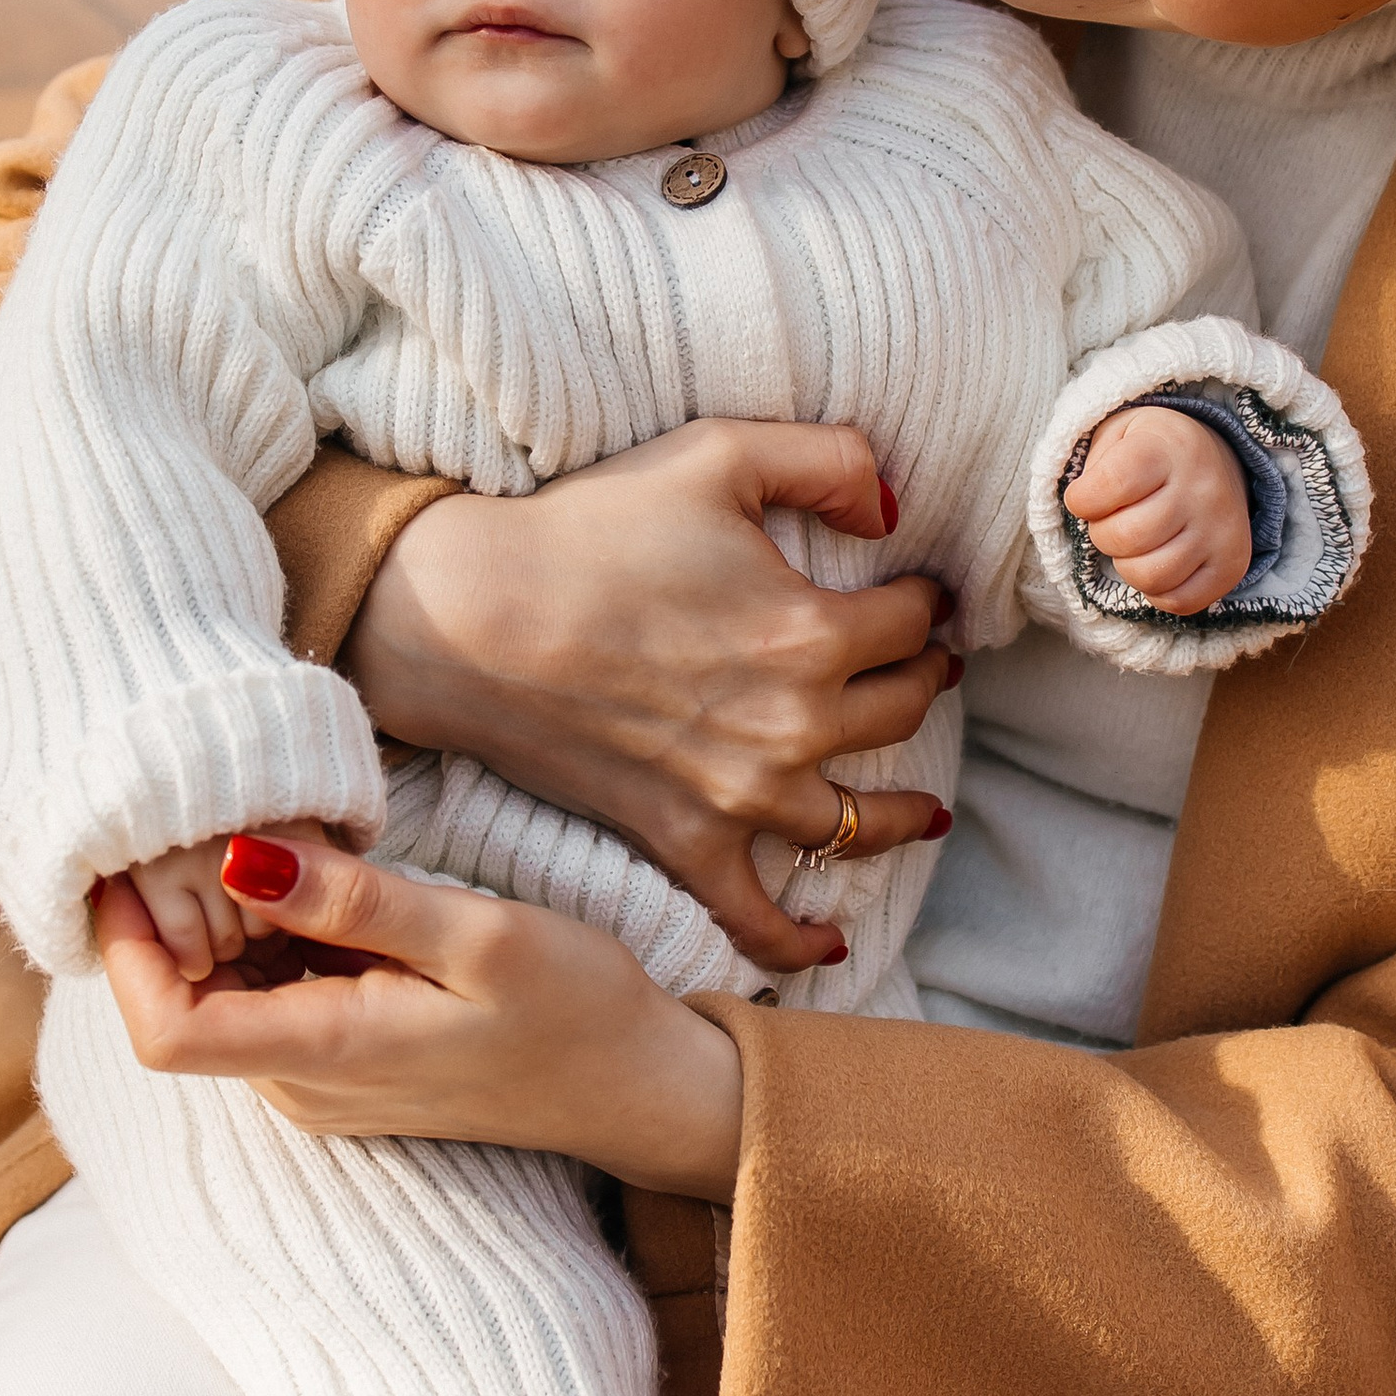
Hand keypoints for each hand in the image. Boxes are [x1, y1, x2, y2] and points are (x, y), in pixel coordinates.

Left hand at [90, 829, 744, 1199]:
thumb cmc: (576, 1009)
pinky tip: (324, 887)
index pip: (163, 1031)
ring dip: (226, 922)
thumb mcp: (480, 936)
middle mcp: (302, 1086)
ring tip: (286, 842)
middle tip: (226, 817)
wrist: (639, 1086)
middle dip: (178, 915)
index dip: (126, 950)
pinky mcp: (345, 1066)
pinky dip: (270, 940)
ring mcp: (321, 1083)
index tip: (131, 864)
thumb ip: (358, 903)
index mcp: (326, 1055)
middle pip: (183, 1003)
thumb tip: (239, 859)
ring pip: (224, 997)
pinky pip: (271, 1000)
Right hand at [339, 422, 958, 976]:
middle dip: (922, 682)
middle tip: (923, 669)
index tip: (920, 595)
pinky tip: (833, 943)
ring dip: (902, 812)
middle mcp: (793, 726)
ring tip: (923, 806)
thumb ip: (831, 460)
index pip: (912, 622)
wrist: (470, 619)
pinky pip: (759, 917)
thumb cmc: (589, 529)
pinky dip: (802, 939)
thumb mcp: (719, 453)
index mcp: (812, 631)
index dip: (925, 601)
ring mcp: (741, 797)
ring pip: (861, 823)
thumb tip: (896, 508)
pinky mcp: (684, 843)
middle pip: (902, 711)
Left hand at [1062, 406, 1252, 615]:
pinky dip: (1156, 590)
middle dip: (1103, 534)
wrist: (1215, 458)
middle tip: (1113, 521)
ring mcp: (1221, 530)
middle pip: (1126, 538)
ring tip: (1136, 543)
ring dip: (1127, 565)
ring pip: (1150, 576)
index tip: (1085, 496)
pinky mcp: (1231, 564)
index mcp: (1168, 448)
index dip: (1082, 499)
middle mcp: (1202, 488)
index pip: (1109, 486)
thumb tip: (1080, 510)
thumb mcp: (1118, 434)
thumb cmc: (1152, 451)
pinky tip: (1157, 562)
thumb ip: (1093, 467)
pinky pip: (1179, 601)